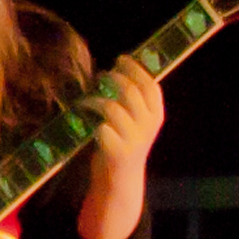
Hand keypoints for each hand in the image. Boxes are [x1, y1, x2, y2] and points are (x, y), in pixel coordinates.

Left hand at [74, 55, 164, 181]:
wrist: (121, 179)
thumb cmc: (125, 143)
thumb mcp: (137, 121)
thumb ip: (134, 100)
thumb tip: (118, 68)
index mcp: (156, 116)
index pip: (151, 86)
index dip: (135, 69)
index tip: (120, 59)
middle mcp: (148, 127)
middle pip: (130, 91)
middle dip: (112, 78)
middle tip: (100, 76)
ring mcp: (133, 140)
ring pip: (111, 107)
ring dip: (93, 99)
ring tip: (85, 99)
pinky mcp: (116, 152)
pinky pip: (100, 128)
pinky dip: (89, 120)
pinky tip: (82, 117)